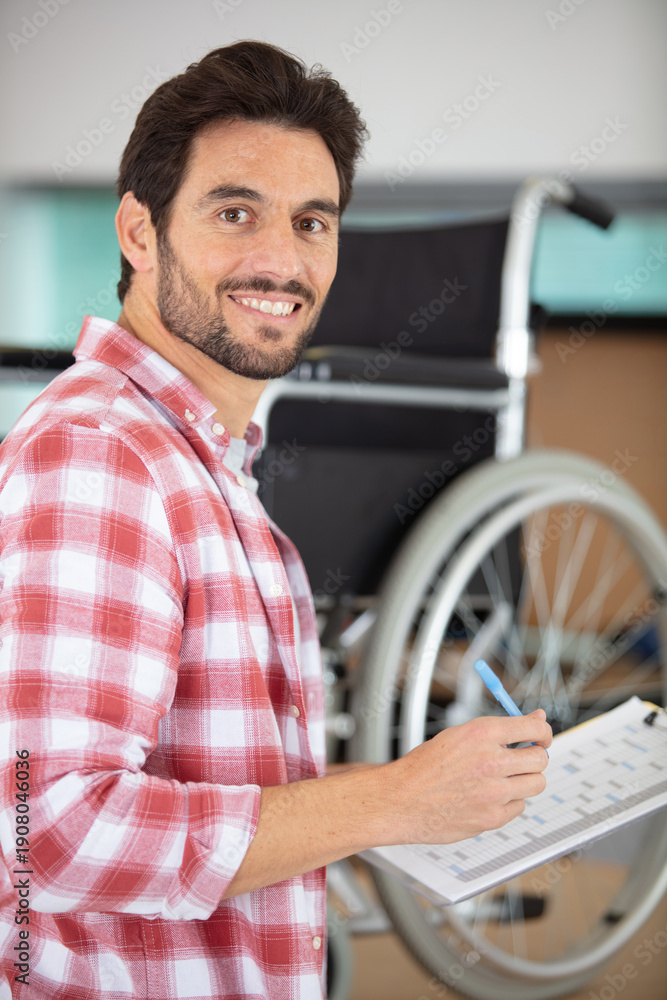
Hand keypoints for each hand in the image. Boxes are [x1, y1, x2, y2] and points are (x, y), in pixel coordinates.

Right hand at [383, 711, 551, 844]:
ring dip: (525, 780)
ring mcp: (494, 792)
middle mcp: (491, 761)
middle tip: (521, 759)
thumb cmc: (425, 767)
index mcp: (482, 733)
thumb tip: (537, 720)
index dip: (543, 733)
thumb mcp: (459, 735)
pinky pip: (518, 807)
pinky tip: (488, 796)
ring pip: (536, 784)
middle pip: (540, 759)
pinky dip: (509, 802)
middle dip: (535, 758)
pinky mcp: (492, 817)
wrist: (401, 800)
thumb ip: (500, 729)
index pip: (533, 729)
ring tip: (503, 778)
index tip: (541, 737)